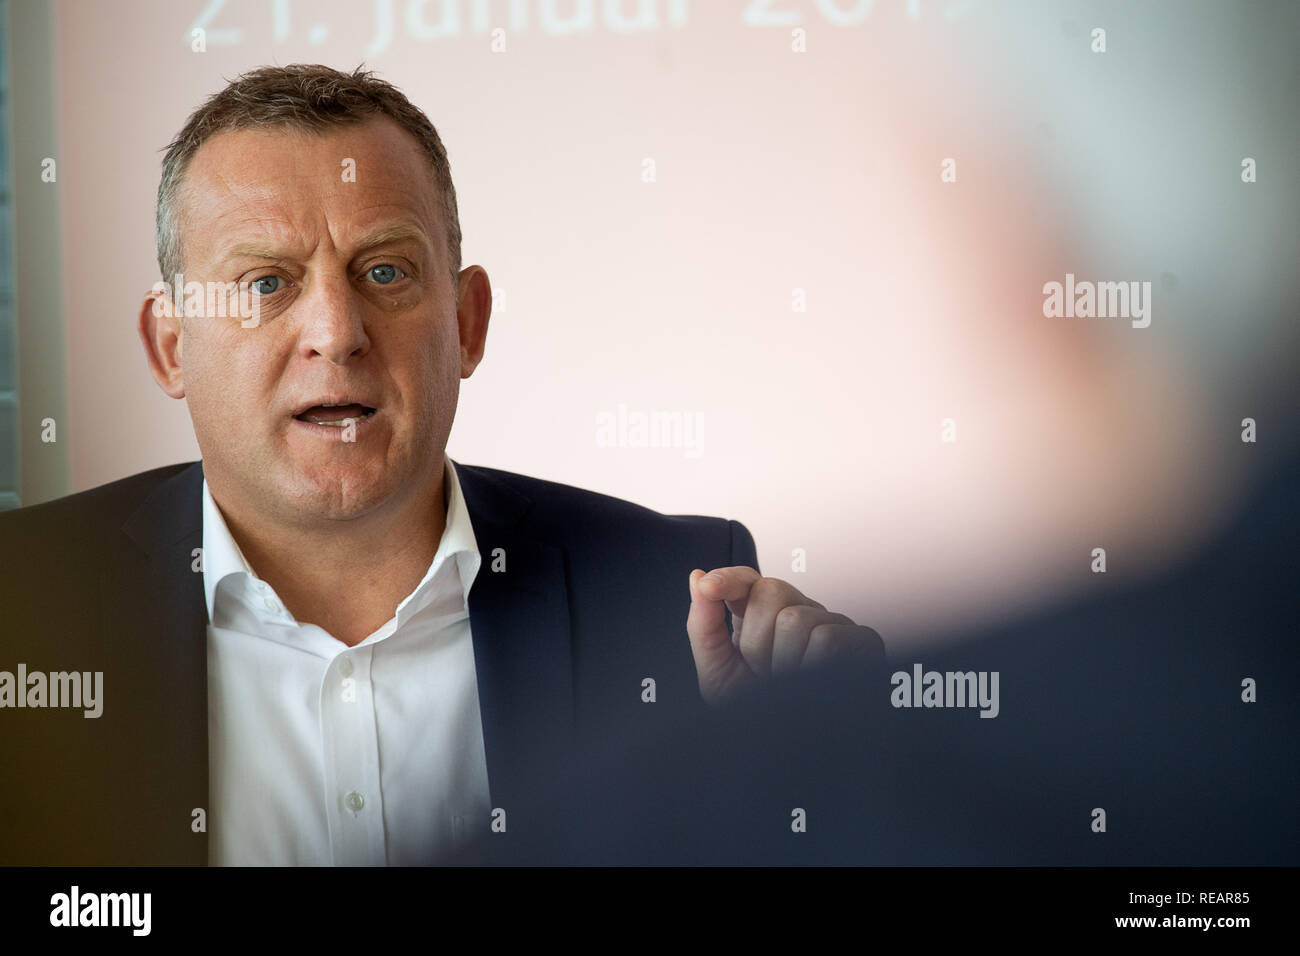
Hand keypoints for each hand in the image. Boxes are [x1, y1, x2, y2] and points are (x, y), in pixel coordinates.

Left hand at [686, 566, 883, 704]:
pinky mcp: (862, 640)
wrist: (787, 757)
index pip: (748, 578)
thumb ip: (704, 623)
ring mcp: (833, 624)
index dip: (729, 578)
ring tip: (788, 682)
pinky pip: (827, 638)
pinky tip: (813, 682)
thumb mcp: (719, 671)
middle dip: (757, 641)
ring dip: (783, 662)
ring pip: (797, 619)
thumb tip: (699, 577)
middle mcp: (800, 612)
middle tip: (765, 672)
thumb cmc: (758, 714)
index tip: (710, 587)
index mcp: (763, 617)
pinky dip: (811, 667)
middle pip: (771, 591)